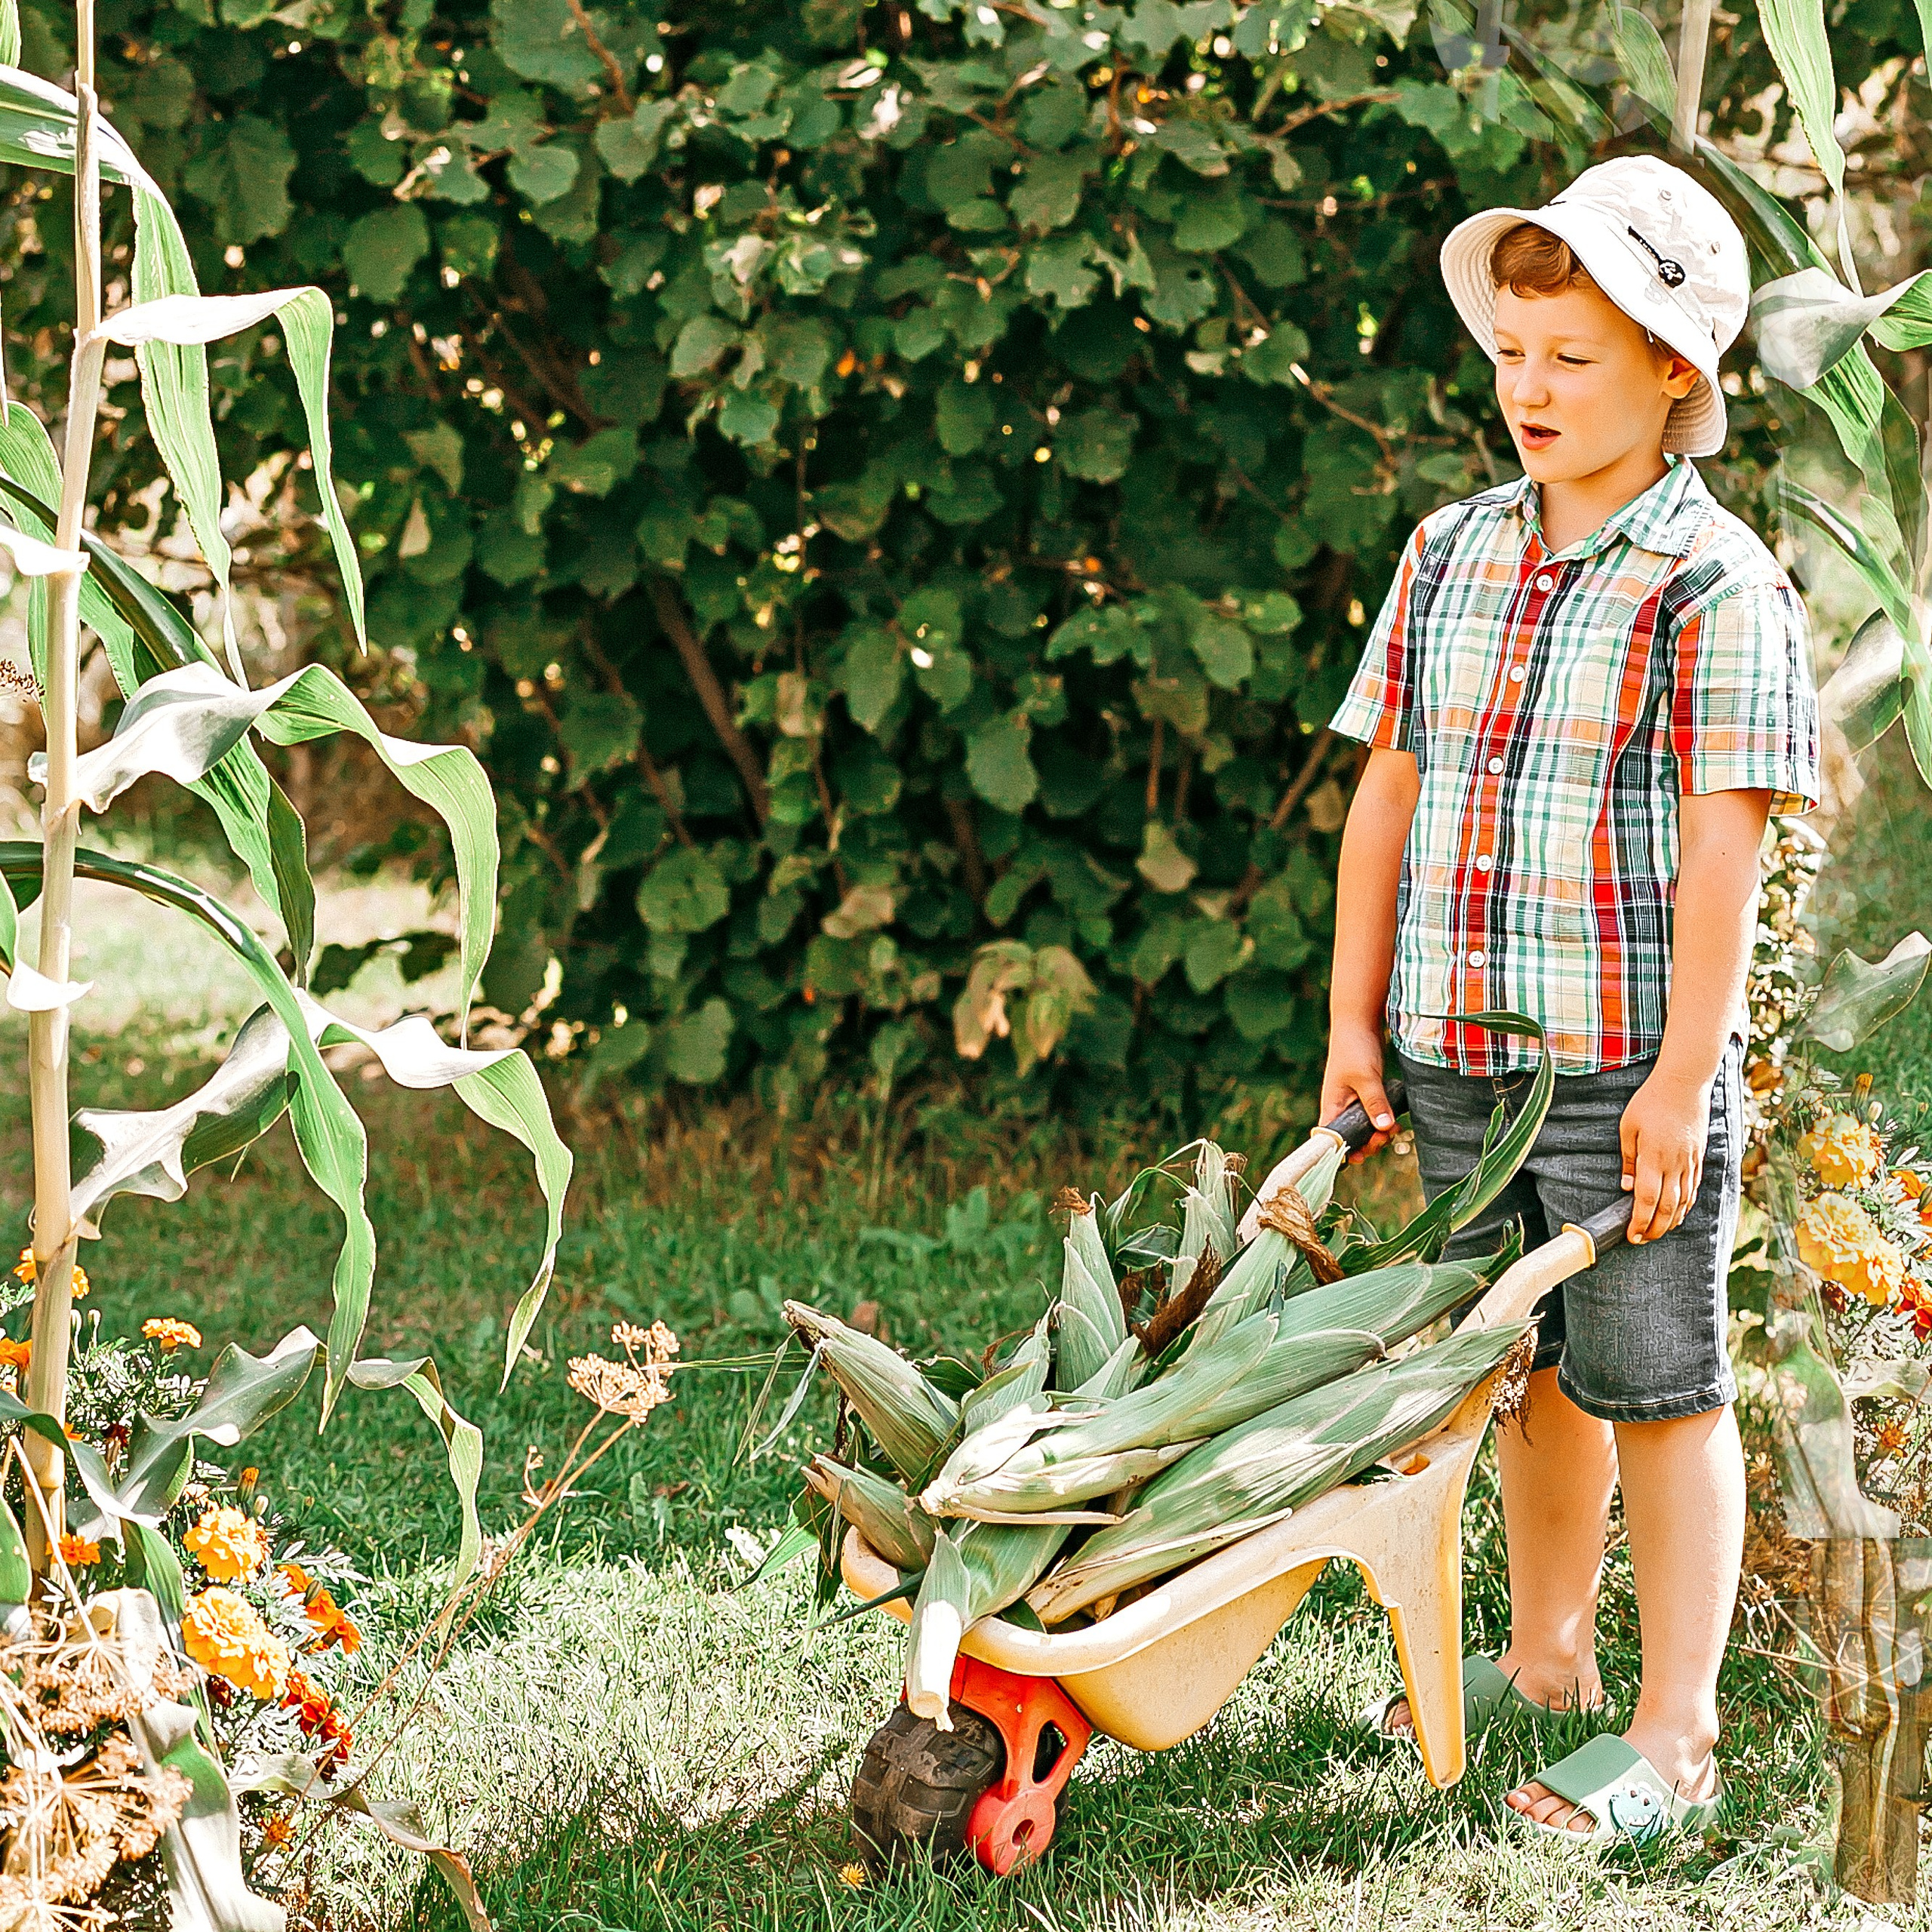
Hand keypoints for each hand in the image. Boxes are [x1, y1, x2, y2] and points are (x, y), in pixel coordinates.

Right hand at [1322, 1027, 1397, 1166]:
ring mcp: (1353, 1100)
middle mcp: (1340, 1106)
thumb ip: (1375, 1103)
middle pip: (1351, 1137)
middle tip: (1385, 1137)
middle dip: (1368, 1143)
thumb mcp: (1365, 1077)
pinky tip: (1395, 1121)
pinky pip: (1374, 1114)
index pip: (1331, 1138)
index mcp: (1332, 1105)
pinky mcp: (1366, 1093)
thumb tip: (1384, 1129)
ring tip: (1394, 1130)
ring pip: (1365, 1127)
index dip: (1343, 1152)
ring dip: (1379, 1133)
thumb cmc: (1353, 1047)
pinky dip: (1384, 1120)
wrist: (1359, 1022)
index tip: (1362, 1156)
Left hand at [1618, 1068, 1710, 1242]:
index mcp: (1653, 1157)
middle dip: (1656, 1228)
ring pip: (1684, 1200)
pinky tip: (1679, 1212)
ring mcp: (1690, 1161)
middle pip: (1668, 1207)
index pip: (1647, 1199)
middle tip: (1643, 1240)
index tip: (1632, 1235)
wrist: (1684, 1083)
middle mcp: (1675, 1163)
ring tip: (1660, 1232)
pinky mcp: (1699, 1156)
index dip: (1640, 1221)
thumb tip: (1626, 1188)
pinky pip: (1694, 1186)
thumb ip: (1628, 1159)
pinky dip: (1687, 1204)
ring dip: (1673, 1220)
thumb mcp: (1628, 1127)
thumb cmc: (1650, 1101)